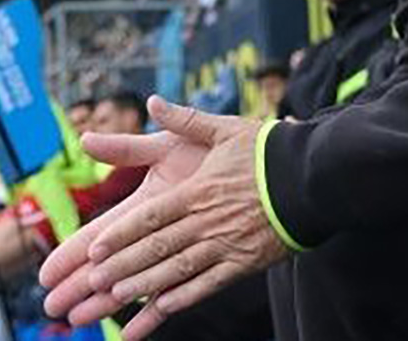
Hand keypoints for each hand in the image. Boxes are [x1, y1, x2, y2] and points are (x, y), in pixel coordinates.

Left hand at [41, 95, 288, 339]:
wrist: (313, 174)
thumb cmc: (269, 149)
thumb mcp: (226, 128)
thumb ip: (186, 120)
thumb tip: (152, 101)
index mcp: (199, 189)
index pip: (152, 216)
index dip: (122, 234)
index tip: (94, 249)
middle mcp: (207, 219)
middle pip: (157, 247)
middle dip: (122, 266)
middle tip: (94, 282)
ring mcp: (226, 242)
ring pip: (177, 269)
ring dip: (145, 285)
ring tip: (117, 297)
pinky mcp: (246, 260)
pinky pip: (209, 283)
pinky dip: (184, 296)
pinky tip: (164, 306)